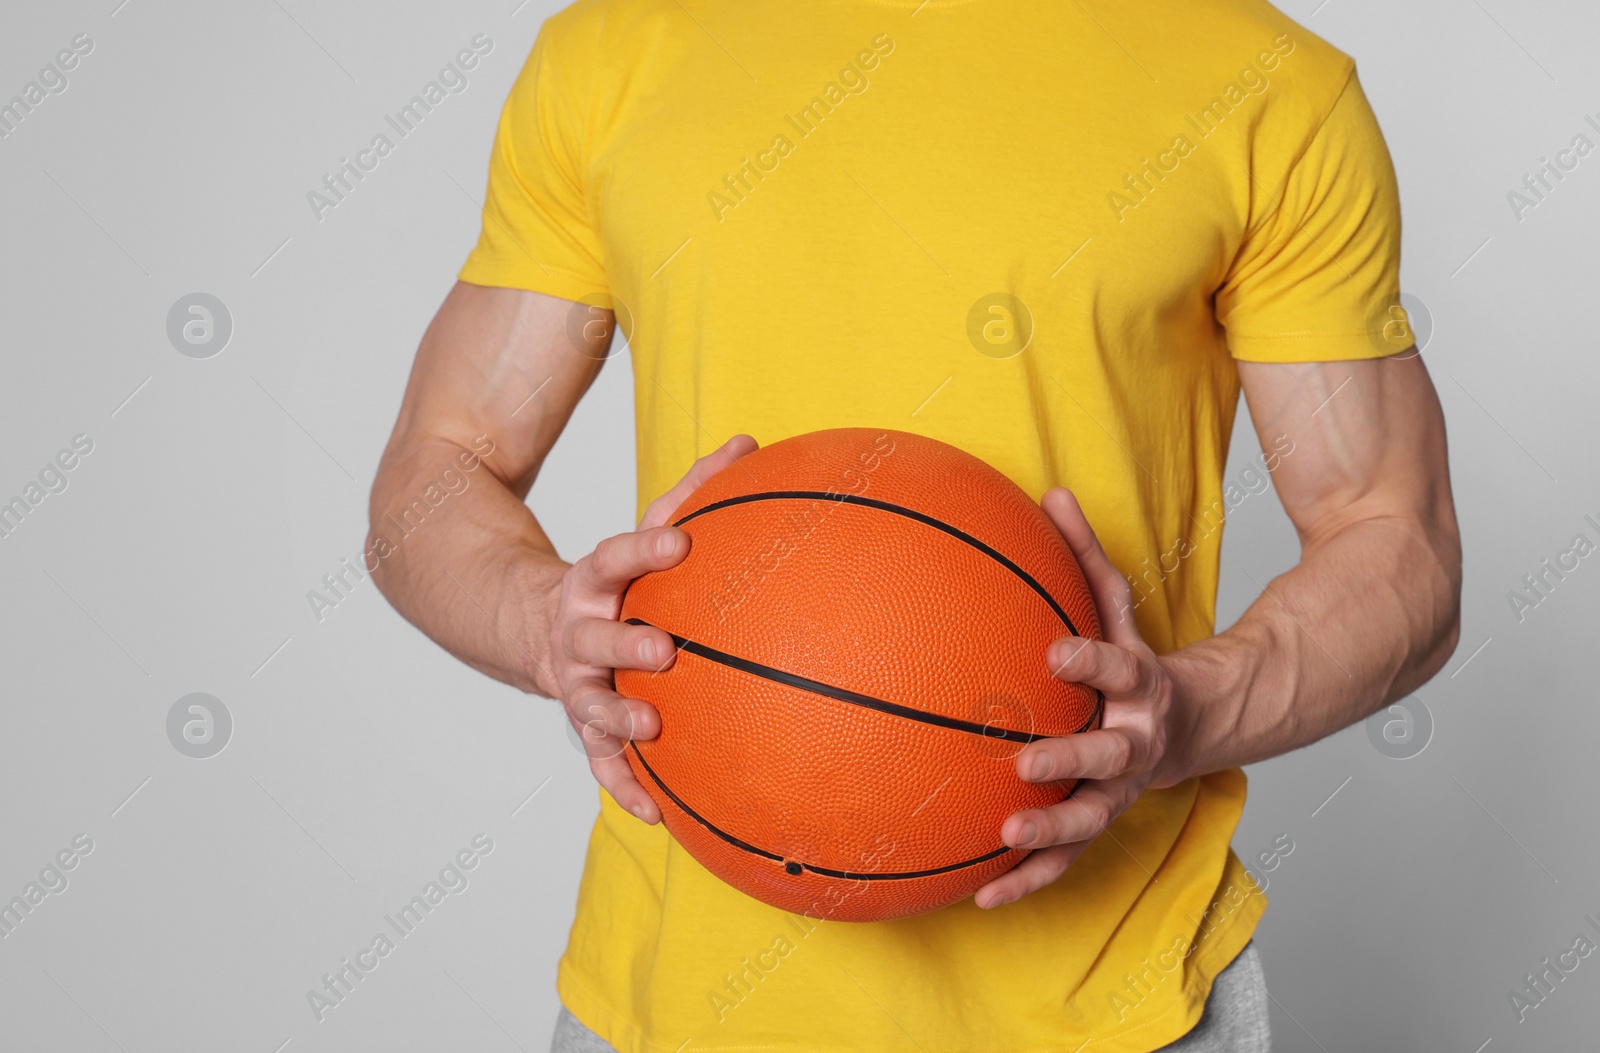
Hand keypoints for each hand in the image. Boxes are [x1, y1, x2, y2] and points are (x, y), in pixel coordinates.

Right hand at [547, 435, 758, 823]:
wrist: (542, 625)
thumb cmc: (623, 580)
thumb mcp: (650, 531)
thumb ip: (695, 491)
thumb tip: (752, 442)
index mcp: (593, 582)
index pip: (612, 558)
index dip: (642, 548)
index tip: (680, 542)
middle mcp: (577, 634)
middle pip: (594, 641)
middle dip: (625, 645)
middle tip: (664, 648)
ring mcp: (577, 685)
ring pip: (591, 706)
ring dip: (619, 718)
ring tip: (653, 727)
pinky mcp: (585, 725)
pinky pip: (602, 763)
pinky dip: (624, 786)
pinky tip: (655, 813)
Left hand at [975, 487, 1179, 908]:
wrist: (1187, 726)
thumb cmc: (1134, 662)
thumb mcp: (1116, 607)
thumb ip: (1084, 557)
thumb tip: (1052, 491)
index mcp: (1141, 687)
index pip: (1120, 668)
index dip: (1092, 661)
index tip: (1054, 653)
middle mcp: (1136, 744)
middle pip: (1112, 757)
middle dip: (1071, 759)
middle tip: (1026, 761)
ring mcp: (1120, 792)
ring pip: (1092, 819)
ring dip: (1052, 831)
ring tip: (1006, 833)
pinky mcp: (1098, 823)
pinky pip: (1064, 860)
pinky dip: (1028, 877)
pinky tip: (982, 893)